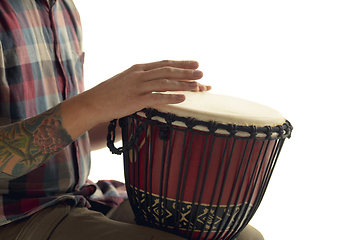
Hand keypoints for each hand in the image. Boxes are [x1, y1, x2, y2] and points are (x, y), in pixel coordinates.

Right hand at [86, 60, 207, 123]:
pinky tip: (182, 98)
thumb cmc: (109, 93)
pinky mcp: (135, 100)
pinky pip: (157, 98)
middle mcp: (139, 75)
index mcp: (138, 69)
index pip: (164, 63)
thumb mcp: (126, 80)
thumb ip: (140, 78)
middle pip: (168, 71)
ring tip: (198, 86)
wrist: (92, 103)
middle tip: (202, 73)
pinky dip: (171, 97)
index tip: (195, 63)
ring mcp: (137, 87)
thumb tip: (155, 80)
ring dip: (183, 84)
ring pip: (165, 83)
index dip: (181, 63)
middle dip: (187, 72)